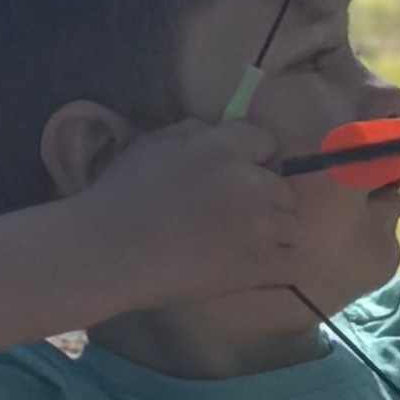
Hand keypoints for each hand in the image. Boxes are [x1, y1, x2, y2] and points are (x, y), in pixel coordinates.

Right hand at [62, 114, 399, 321]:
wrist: (108, 252)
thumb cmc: (121, 195)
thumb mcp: (154, 143)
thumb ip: (197, 133)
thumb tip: (222, 134)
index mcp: (225, 148)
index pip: (266, 141)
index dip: (253, 158)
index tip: (238, 172)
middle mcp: (251, 183)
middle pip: (284, 187)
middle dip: (266, 197)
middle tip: (236, 213)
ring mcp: (259, 227)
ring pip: (291, 224)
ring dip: (273, 231)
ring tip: (242, 242)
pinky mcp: (258, 266)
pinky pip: (291, 261)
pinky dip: (279, 263)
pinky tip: (257, 265)